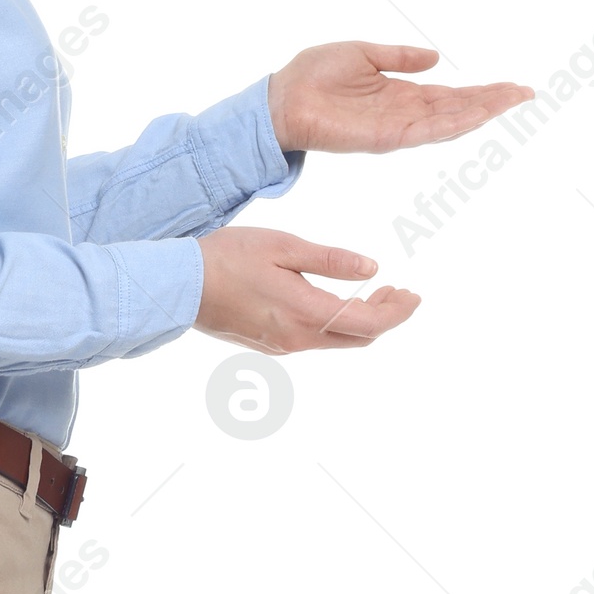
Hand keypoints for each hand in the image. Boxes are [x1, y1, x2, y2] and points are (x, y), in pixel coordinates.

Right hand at [195, 226, 418, 353]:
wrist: (180, 286)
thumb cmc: (228, 257)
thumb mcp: (285, 246)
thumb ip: (331, 260)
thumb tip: (372, 269)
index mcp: (306, 313)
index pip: (369, 323)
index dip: (398, 312)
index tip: (413, 295)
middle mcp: (298, 339)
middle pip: (359, 338)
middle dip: (386, 316)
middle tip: (399, 291)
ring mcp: (283, 346)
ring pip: (338, 341)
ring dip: (361, 320)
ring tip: (375, 292)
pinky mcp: (270, 345)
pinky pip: (316, 340)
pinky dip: (337, 324)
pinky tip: (336, 303)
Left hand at [267, 40, 532, 155]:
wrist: (281, 99)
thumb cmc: (313, 75)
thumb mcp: (364, 53)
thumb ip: (400, 56)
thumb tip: (435, 56)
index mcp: (400, 94)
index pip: (450, 94)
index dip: (481, 91)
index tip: (512, 87)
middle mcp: (404, 113)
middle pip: (458, 108)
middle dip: (493, 101)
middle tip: (526, 93)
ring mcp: (397, 127)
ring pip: (449, 121)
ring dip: (482, 111)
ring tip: (513, 100)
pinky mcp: (384, 136)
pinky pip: (425, 130)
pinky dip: (452, 124)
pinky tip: (477, 116)